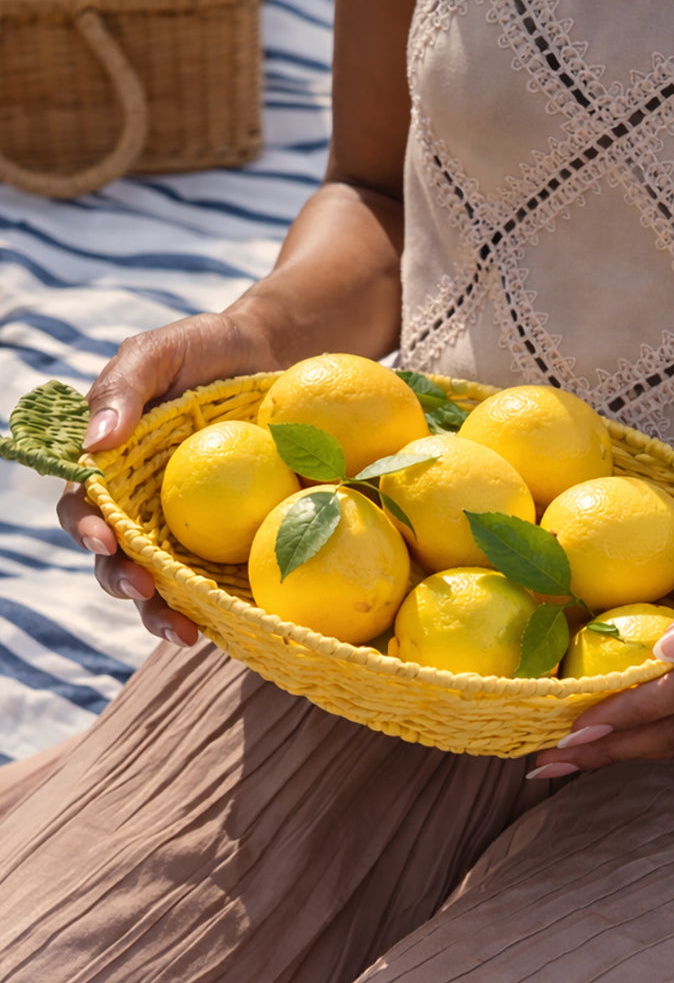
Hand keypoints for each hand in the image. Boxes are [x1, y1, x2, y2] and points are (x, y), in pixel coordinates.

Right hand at [57, 306, 277, 644]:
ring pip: (166, 584)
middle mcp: (144, 510)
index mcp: (112, 472)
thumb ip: (123, 389)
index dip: (87, 530)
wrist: (278, 356)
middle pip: (118, 560)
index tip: (106, 539)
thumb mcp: (160, 352)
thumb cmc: (208, 350)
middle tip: (144, 590)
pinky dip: (226, 604)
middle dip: (124, 583)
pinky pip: (225, 578)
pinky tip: (241, 623)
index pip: (85, 510)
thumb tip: (94, 443)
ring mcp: (189, 530)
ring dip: (166, 612)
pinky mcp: (236, 540)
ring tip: (186, 632)